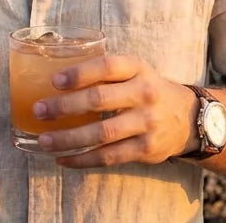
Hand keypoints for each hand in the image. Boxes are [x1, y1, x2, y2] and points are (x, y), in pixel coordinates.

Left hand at [30, 54, 197, 167]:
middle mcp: (144, 93)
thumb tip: (58, 77)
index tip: (55, 80)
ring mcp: (146, 123)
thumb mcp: (135, 71)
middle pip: (100, 100)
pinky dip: (83, 159)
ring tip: (44, 140)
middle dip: (65, 107)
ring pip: (101, 133)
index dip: (80, 73)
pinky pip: (108, 157)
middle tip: (39, 110)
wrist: (186, 117)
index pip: (107, 66)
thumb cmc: (147, 89)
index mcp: (138, 68)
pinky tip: (64, 159)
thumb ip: (106, 72)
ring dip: (69, 138)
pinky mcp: (145, 149)